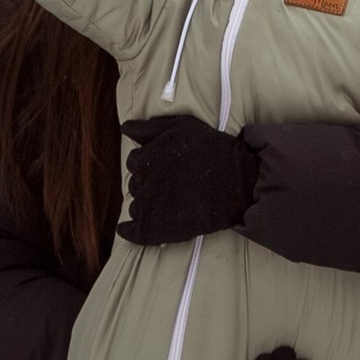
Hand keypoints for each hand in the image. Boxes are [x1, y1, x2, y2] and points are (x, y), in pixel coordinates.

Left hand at [120, 115, 258, 245]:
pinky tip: (131, 229)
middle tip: (172, 186)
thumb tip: (125, 129)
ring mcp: (147, 207)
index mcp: (144, 159)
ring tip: (169, 205)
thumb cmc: (209, 150)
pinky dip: (128, 231)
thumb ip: (147, 128)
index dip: (149, 164)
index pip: (135, 162)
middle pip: (136, 184)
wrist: (234, 181)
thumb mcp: (180, 127)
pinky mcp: (154, 229)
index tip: (165, 169)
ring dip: (145, 206)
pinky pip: (131, 233)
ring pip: (135, 206)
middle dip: (149, 184)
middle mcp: (141, 182)